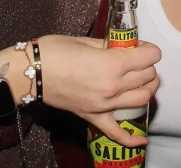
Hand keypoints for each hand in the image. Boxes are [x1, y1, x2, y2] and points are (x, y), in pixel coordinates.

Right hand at [39, 35, 160, 146]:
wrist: (29, 73)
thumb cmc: (56, 50)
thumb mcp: (89, 40)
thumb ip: (112, 45)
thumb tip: (126, 46)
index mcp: (114, 63)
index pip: (150, 58)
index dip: (149, 49)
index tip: (142, 47)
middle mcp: (113, 86)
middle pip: (148, 77)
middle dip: (149, 66)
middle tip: (139, 60)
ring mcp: (104, 105)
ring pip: (142, 99)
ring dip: (147, 89)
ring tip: (142, 81)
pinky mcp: (92, 117)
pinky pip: (115, 133)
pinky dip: (131, 139)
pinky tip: (142, 141)